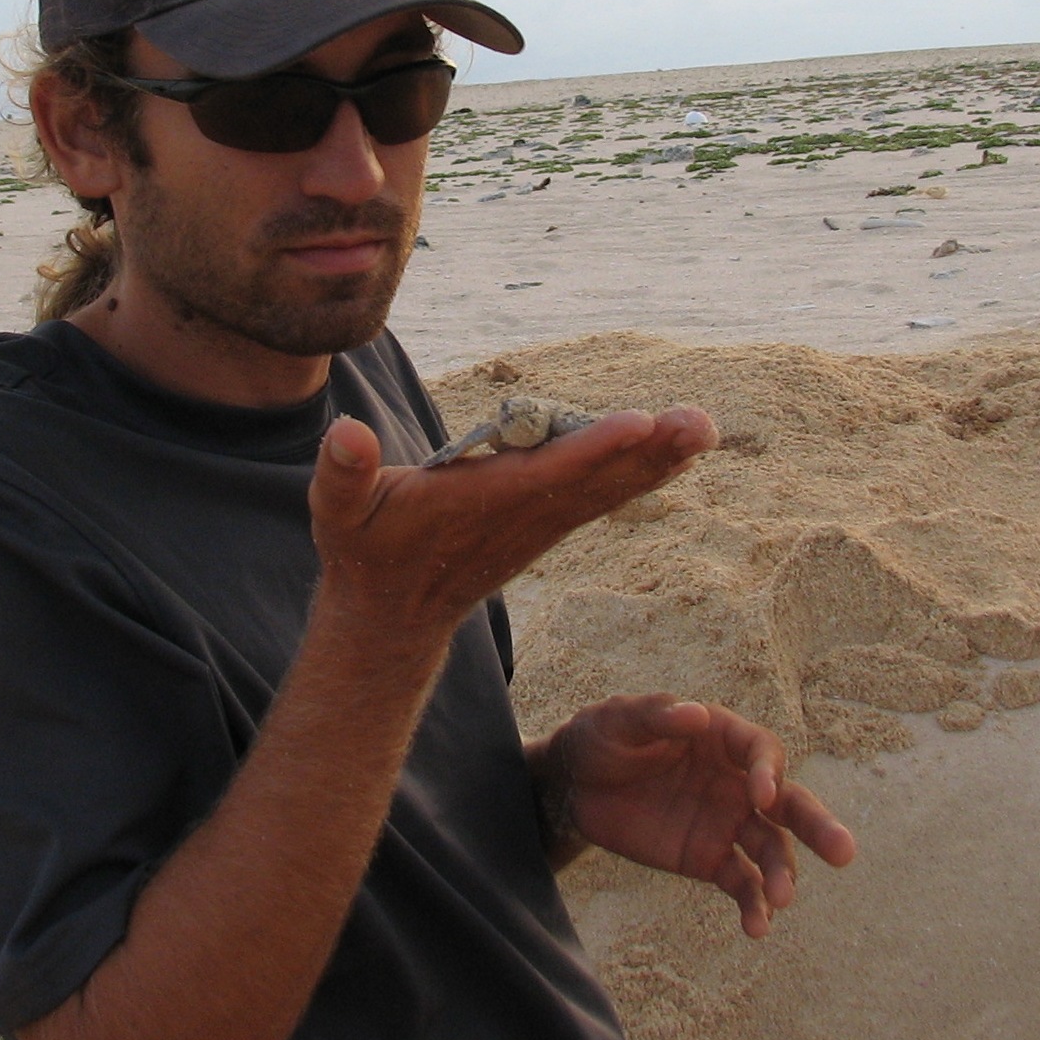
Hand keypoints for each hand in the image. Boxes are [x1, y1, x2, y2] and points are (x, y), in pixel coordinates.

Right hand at [310, 408, 717, 640]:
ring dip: (657, 459)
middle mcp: (520, 518)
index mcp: (477, 507)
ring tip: (702, 428)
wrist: (392, 616)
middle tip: (700, 423)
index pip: (541, 475)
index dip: (590, 451)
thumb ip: (341, 473)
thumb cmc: (365, 551)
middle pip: (594, 482)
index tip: (638, 425)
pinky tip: (674, 449)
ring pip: (607, 489)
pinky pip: (603, 495)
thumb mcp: (337, 513)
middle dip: (648, 453)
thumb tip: (346, 432)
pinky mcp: (546, 525)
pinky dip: (641, 471)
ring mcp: (539, 525)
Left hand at [546, 696, 855, 935]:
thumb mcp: (618, 719)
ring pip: (772, 849)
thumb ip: (655, 716)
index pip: (762, 751)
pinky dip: (754, 906)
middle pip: (789, 804)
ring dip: (782, 875)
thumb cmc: (603, 738)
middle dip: (817, 826)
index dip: (768, 772)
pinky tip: (756, 928)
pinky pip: (742, 884)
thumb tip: (696, 714)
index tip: (761, 795)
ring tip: (780, 901)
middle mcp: (737, 782)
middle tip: (844, 852)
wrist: (575, 785)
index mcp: (722, 738)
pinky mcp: (710, 858)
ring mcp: (728, 823)